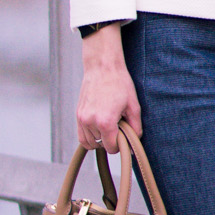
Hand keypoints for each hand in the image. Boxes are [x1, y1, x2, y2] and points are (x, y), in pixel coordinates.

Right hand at [75, 23, 141, 147]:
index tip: (124, 136)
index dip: (120, 145)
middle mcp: (91, 122)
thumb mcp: (133, 106)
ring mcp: (82, 118)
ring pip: (89, 143)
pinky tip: (99, 129)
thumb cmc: (120, 84)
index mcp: (105, 122)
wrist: (103, 67)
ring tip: (109, 128)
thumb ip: (136, 127)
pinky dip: (89, 137)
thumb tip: (135, 141)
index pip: (111, 147)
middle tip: (118, 128)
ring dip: (99, 140)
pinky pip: (81, 136)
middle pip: (101, 145)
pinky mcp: (78, 114)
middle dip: (111, 140)